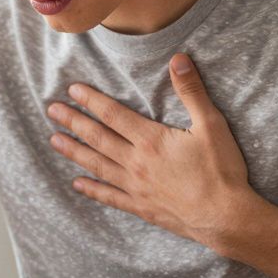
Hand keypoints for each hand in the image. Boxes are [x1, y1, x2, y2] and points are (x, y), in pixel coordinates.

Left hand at [45, 52, 258, 248]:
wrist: (226, 217)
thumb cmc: (221, 170)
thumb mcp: (211, 125)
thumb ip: (192, 91)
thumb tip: (178, 60)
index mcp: (151, 140)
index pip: (113, 115)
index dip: (92, 100)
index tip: (72, 90)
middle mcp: (137, 163)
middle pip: (98, 138)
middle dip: (74, 122)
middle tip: (52, 110)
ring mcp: (136, 187)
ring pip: (97, 165)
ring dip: (75, 151)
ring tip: (54, 141)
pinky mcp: (141, 207)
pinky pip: (110, 197)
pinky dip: (92, 189)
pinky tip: (77, 184)